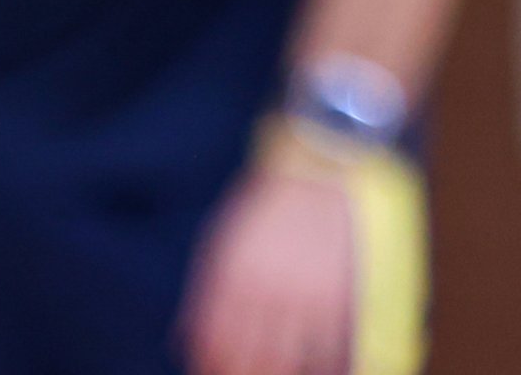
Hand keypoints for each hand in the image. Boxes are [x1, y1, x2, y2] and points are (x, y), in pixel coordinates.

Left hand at [180, 158, 354, 374]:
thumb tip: (182, 342)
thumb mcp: (223, 241)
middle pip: (249, 362)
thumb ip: (203, 294)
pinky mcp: (338, 294)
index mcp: (233, 278)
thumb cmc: (266, 207)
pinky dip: (318, 367)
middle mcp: (267, 292)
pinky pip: (327, 350)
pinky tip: (312, 367)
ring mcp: (304, 296)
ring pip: (287, 363)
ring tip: (277, 373)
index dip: (210, 368)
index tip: (212, 374)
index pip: (214, 346)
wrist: (321, 167)